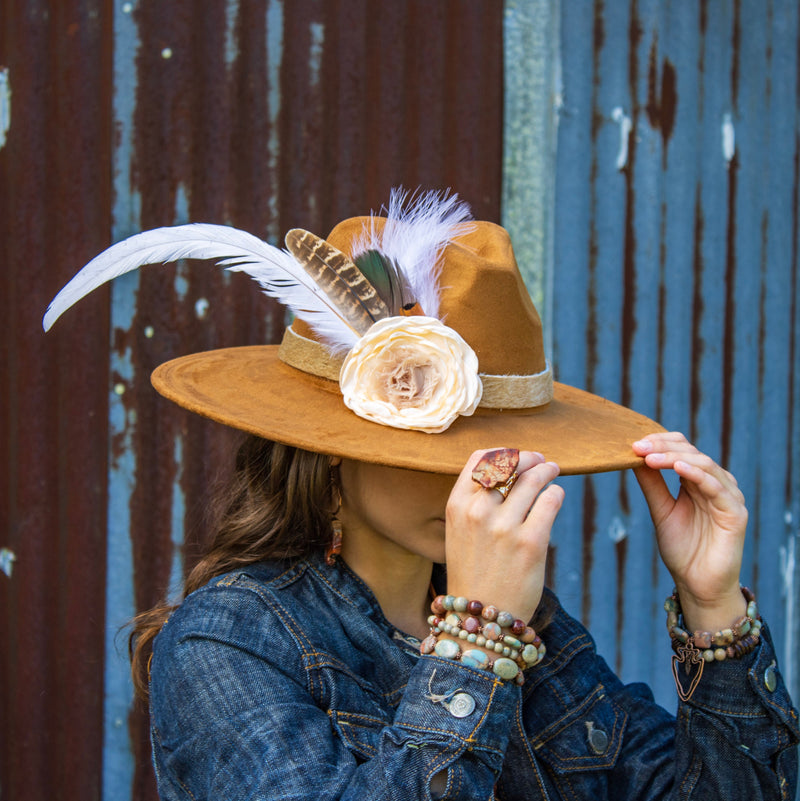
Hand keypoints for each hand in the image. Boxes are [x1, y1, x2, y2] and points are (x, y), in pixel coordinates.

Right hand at [444, 450, 563, 622]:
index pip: (480, 458)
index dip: (502, 451)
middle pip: (509, 463)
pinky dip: (555, 493)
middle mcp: (478, 512)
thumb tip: (507, 472)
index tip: (516, 456)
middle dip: (529, 458)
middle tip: (541, 461)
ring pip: (533, 478)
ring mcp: (504, 527)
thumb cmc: (473, 573)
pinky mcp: (531, 542)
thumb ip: (476, 502)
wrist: (481, 621)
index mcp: (457, 506)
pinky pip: (550, 500)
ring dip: (547, 470)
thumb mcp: (460, 532)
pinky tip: (555, 496)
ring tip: (552, 471)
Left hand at [632, 432, 747, 630]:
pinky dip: (697, 474)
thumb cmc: (682, 549)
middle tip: (637, 447)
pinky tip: (678, 468)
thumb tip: (634, 456)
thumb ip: (652, 483)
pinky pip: (717, 487)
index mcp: (697, 481)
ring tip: (651, 456)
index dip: (659, 442)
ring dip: (674, 457)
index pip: (681, 449)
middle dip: (662, 447)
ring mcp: (728, 496)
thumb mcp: (661, 510)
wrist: (697, 584)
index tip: (633, 443)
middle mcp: (715, 484)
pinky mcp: (735, 512)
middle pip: (691, 452)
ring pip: (704, 464)